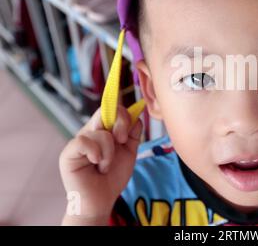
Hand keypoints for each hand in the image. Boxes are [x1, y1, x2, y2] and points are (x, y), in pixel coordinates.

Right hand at [59, 106, 142, 224]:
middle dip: (121, 123)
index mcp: (104, 131)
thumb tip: (137, 115)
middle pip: (105, 111)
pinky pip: (84, 141)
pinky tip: (96, 164)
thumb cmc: (113, 177)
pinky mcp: (69, 152)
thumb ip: (133, 134)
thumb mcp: (129, 152)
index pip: (112, 110)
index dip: (124, 114)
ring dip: (110, 152)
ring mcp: (79, 141)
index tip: (130, 132)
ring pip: (101, 132)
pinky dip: (96, 153)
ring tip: (105, 166)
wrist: (102, 200)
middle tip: (122, 141)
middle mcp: (91, 132)